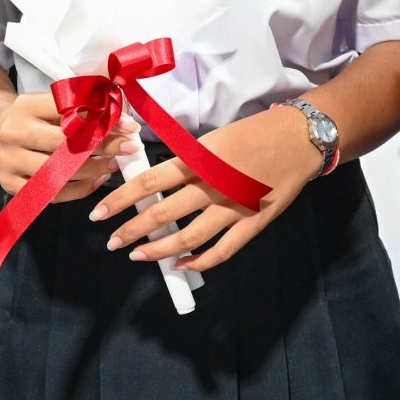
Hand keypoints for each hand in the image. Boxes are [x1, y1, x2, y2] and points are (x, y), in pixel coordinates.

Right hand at [0, 91, 140, 204]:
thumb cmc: (35, 118)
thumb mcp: (52, 105)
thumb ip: (83, 110)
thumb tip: (125, 124)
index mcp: (26, 106)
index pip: (69, 113)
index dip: (103, 120)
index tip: (130, 126)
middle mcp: (14, 133)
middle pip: (64, 145)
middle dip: (103, 147)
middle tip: (130, 147)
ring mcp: (10, 161)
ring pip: (58, 172)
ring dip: (93, 170)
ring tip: (114, 164)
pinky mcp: (11, 184)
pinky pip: (52, 194)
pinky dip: (79, 190)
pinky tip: (97, 180)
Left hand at [93, 105, 318, 273]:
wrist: (299, 138)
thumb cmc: (254, 133)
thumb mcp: (214, 139)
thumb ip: (187, 162)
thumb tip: (155, 183)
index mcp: (200, 159)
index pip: (149, 181)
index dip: (120, 200)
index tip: (100, 213)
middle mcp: (213, 185)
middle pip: (161, 213)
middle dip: (131, 230)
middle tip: (112, 241)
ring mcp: (234, 208)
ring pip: (187, 238)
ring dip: (158, 250)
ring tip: (138, 254)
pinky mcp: (254, 223)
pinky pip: (222, 251)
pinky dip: (199, 263)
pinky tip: (181, 265)